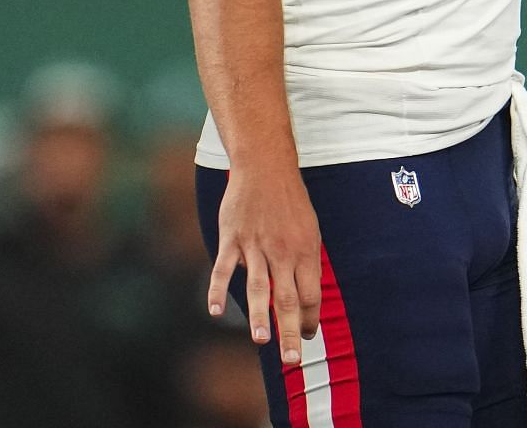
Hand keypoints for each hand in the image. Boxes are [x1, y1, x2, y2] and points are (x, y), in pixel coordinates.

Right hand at [208, 165, 321, 366]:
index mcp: (306, 250)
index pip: (310, 294)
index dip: (310, 318)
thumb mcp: (309, 230)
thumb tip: (305, 297)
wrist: (266, 168)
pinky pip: (224, 268)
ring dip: (260, 315)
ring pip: (259, 286)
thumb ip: (304, 263)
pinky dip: (218, 290)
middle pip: (288, 298)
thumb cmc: (290, 203)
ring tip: (260, 341)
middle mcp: (283, 251)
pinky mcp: (232, 238)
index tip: (307, 337)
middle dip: (291, 331)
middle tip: (292, 359)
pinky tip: (216, 311)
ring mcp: (256, 245)